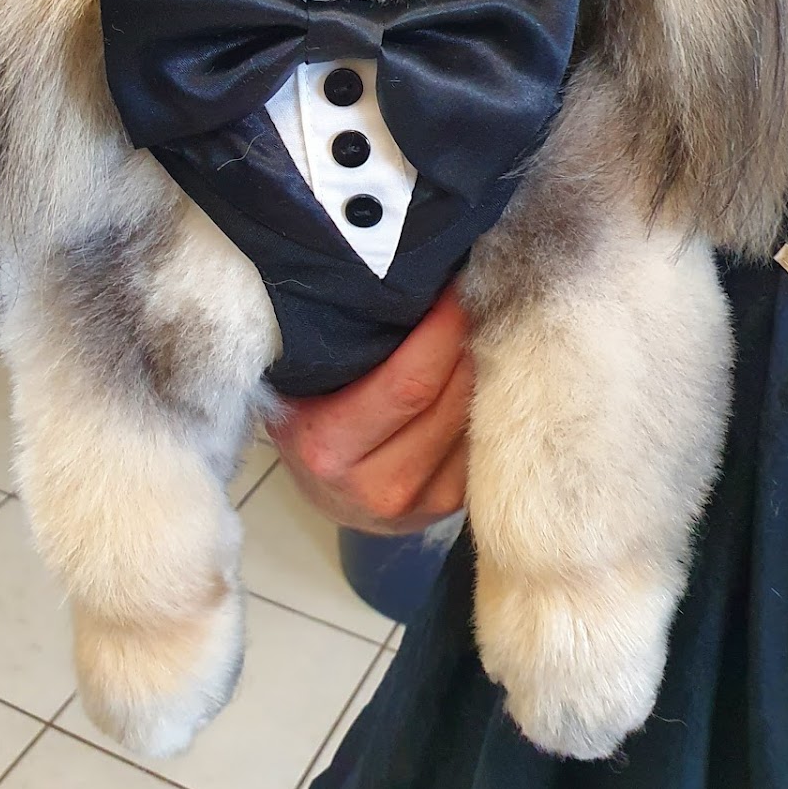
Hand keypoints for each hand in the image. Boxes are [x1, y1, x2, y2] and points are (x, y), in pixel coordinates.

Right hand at [267, 288, 471, 534]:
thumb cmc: (308, 418)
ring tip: (479, 325)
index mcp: (329, 447)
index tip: (456, 286)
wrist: (321, 492)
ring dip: (484, 367)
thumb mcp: (303, 383)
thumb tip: (398, 281)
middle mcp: (377, 486)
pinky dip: (484, 399)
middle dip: (469, 339)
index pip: (409, 383)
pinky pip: (481, 440)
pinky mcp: (449, 508)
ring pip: (473, 418)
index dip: (443, 329)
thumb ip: (340, 344)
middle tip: (477, 293)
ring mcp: (419, 504)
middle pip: (451, 398)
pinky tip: (478, 370)